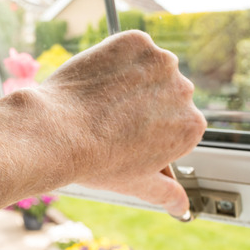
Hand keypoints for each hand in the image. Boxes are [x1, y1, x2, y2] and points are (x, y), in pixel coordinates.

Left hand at [39, 30, 206, 215]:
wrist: (58, 131)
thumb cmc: (95, 160)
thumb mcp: (136, 185)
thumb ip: (166, 194)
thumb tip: (182, 208)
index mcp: (191, 127)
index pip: (175, 123)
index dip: (147, 129)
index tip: (126, 135)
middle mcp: (184, 91)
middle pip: (164, 93)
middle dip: (141, 103)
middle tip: (109, 118)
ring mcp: (161, 62)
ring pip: (147, 68)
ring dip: (130, 78)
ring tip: (101, 99)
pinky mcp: (135, 42)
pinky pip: (129, 48)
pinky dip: (114, 58)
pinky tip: (96, 79)